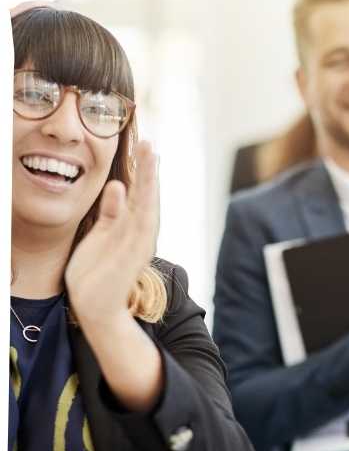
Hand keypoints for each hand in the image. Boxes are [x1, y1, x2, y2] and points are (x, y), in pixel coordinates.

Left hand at [65, 141, 158, 327]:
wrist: (96, 307)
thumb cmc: (96, 272)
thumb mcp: (99, 234)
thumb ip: (110, 212)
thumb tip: (117, 186)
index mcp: (130, 226)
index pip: (138, 193)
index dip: (141, 170)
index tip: (142, 147)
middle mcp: (139, 232)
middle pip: (146, 195)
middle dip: (149, 169)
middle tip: (149, 143)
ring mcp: (138, 243)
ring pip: (147, 205)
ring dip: (149, 181)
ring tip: (150, 156)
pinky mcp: (133, 255)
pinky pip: (139, 226)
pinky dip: (142, 207)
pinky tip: (137, 188)